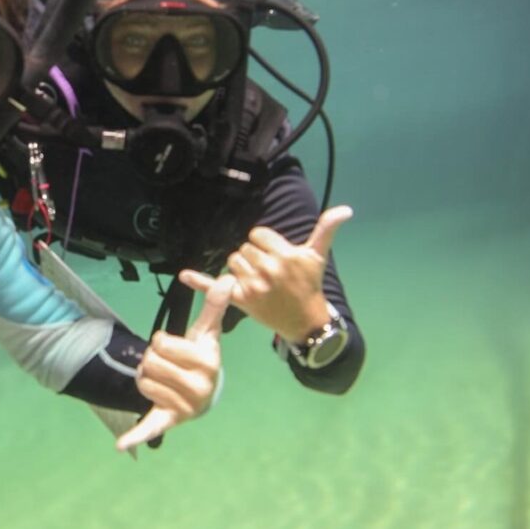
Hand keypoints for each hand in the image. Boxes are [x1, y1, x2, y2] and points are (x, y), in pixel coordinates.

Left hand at [116, 274, 233, 451]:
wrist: (203, 395)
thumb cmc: (201, 358)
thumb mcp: (207, 333)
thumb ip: (214, 306)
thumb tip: (229, 278)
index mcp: (208, 363)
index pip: (162, 343)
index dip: (161, 342)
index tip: (174, 349)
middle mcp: (199, 388)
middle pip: (149, 361)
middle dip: (152, 360)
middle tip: (167, 367)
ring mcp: (185, 407)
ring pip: (142, 381)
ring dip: (145, 378)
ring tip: (163, 382)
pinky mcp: (168, 422)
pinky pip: (150, 427)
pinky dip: (136, 436)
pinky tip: (122, 445)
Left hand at [181, 205, 352, 341]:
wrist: (303, 319)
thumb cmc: (308, 284)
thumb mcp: (317, 256)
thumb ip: (326, 229)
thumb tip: (345, 209)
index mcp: (284, 255)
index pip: (258, 235)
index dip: (265, 243)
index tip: (276, 256)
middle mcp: (267, 270)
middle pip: (244, 248)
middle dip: (254, 256)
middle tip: (269, 272)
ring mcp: (252, 286)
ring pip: (233, 262)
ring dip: (242, 268)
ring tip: (259, 280)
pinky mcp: (241, 300)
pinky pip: (215, 287)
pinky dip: (198, 281)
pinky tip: (184, 275)